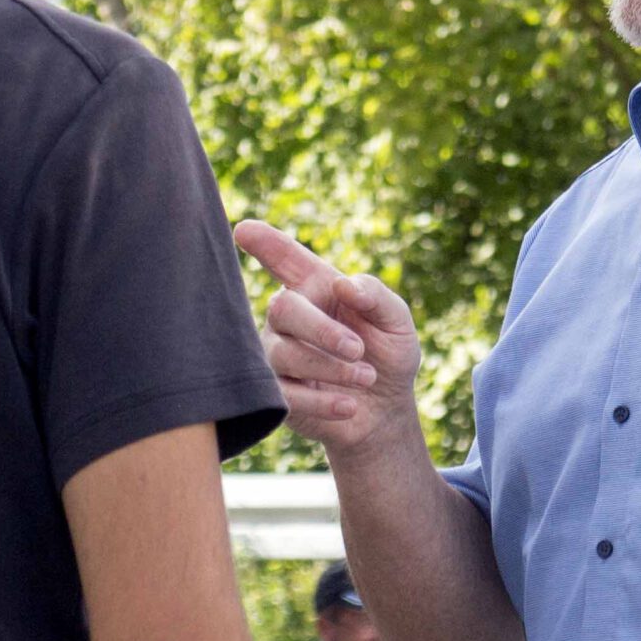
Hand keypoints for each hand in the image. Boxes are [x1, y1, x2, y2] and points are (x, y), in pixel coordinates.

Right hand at [232, 221, 422, 456]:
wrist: (386, 410)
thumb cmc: (387, 354)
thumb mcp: (397, 321)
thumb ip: (375, 295)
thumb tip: (345, 286)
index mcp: (316, 288)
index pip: (285, 259)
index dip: (266, 243)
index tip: (244, 230)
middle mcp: (289, 316)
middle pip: (283, 309)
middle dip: (322, 330)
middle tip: (358, 350)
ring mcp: (277, 354)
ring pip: (284, 353)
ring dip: (331, 368)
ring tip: (366, 378)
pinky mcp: (276, 394)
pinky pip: (284, 395)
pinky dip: (321, 401)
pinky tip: (349, 406)